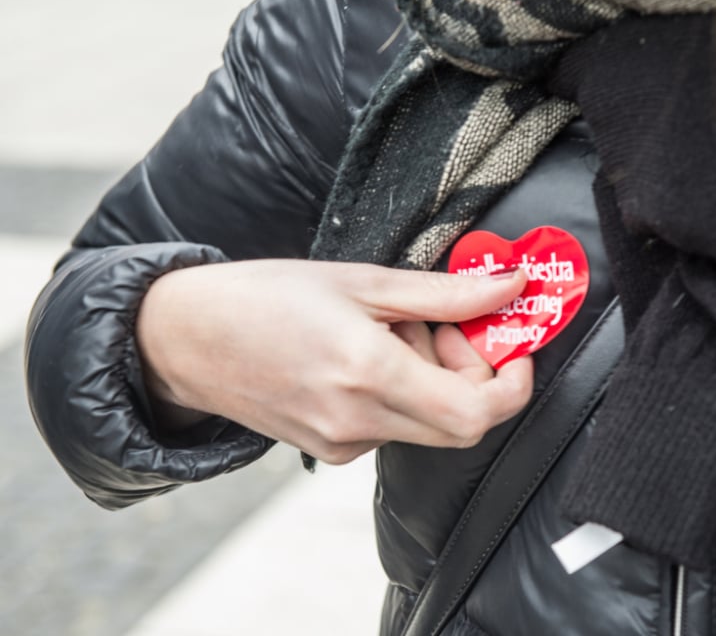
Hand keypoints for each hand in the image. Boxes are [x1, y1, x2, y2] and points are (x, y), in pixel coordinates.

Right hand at [136, 259, 532, 463]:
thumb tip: (511, 285)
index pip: (476, 412)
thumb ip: (444, 294)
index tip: (513, 344)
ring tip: (386, 330)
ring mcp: (342, 444)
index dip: (512, 383)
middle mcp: (358, 422)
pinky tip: (364, 355)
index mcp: (368, 374)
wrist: (185, 339)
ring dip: (430, 377)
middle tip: (442, 324)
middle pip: (461, 423)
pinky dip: (400, 392)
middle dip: (472, 374)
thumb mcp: (362, 281)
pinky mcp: (329, 451)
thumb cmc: (266, 297)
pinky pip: (393, 427)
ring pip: (426, 422)